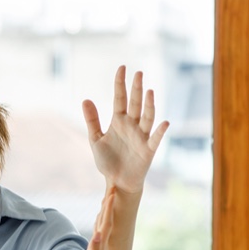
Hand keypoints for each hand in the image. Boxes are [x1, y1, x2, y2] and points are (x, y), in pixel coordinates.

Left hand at [83, 66, 167, 194]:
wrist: (117, 181)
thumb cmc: (107, 161)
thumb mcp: (95, 139)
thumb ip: (92, 120)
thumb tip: (85, 99)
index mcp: (118, 121)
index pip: (119, 98)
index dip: (120, 84)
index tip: (122, 68)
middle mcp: (131, 125)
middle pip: (135, 104)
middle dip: (136, 89)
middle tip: (138, 73)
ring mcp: (141, 136)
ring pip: (147, 117)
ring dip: (149, 105)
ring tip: (149, 91)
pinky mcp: (148, 149)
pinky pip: (155, 138)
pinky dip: (160, 131)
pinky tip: (164, 122)